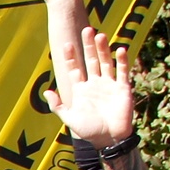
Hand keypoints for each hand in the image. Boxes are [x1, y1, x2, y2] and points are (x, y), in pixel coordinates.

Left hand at [41, 25, 135, 145]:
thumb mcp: (69, 118)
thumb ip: (57, 105)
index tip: (67, 45)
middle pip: (91, 60)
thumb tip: (46, 91)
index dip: (71, 57)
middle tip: (86, 29)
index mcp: (81, 90)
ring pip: (105, 62)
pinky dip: (121, 61)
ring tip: (99, 36)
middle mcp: (95, 84)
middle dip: (88, 46)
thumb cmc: (88, 130)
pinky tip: (119, 49)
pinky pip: (122, 72)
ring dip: (103, 49)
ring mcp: (109, 85)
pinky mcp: (123, 88)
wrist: (108, 140)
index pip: (75, 68)